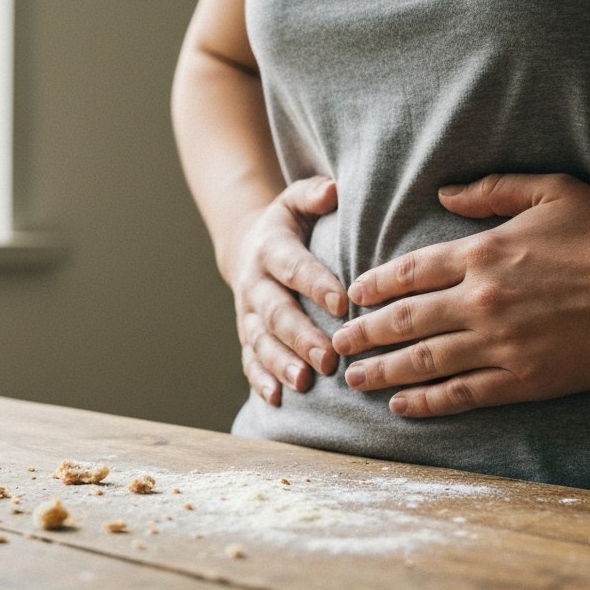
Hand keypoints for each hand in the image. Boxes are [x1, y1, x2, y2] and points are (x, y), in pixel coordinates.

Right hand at [222, 177, 347, 404]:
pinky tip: (276, 399)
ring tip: (304, 383)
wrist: (246, 247)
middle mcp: (255, 284)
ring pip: (261, 342)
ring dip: (281, 364)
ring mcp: (247, 314)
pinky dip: (260, 380)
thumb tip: (333, 190)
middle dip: (301, 336)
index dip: (316, 285)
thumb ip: (313, 194)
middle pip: (276, 313)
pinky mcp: (246, 336)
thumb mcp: (294, 201)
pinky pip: (249, 361)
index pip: (294, 268)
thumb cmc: (287, 225)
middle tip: (327, 358)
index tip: (343, 303)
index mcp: (270, 249)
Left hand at [331, 174, 589, 416]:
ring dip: (383, 372)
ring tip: (354, 379)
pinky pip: (462, 394)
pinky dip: (426, 402)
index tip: (351, 296)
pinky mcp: (523, 380)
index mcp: (481, 254)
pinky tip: (401, 406)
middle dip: (363, 334)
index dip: (373, 286)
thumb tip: (444, 193)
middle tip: (336, 344)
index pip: (408, 273)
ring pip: (423, 361)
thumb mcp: (549, 191)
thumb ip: (491, 189)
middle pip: (402, 321)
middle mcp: (479, 301)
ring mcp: (499, 344)